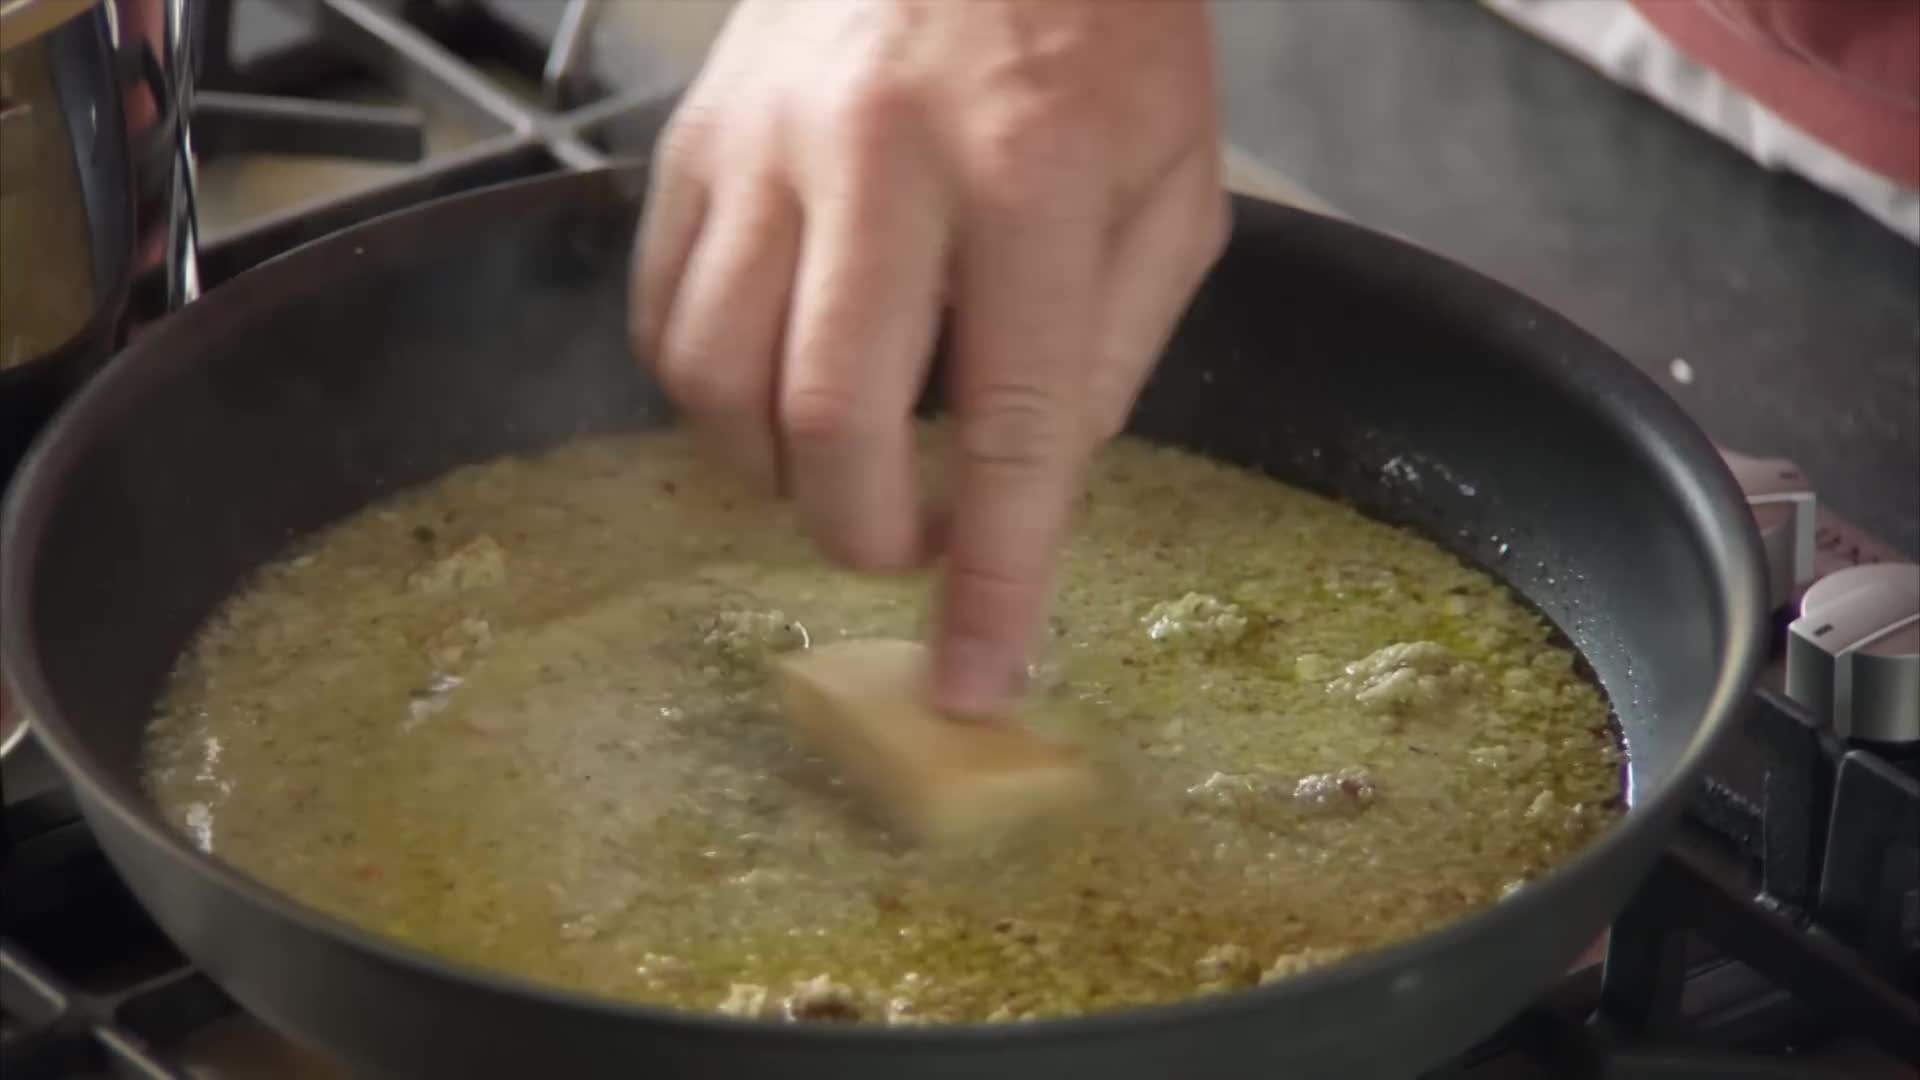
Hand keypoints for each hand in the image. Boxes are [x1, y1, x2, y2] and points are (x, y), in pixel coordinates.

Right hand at [631, 0, 1227, 716]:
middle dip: (861, 532)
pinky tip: (768, 389)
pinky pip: (660, 310)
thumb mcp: (1175, 184)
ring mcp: (766, 142)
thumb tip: (1035, 489)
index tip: (979, 681)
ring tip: (836, 465)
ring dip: (772, 472)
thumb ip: (1114, 348)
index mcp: (1034, 174)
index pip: (1012, 426)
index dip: (995, 578)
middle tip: (905, 547)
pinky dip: (705, 393)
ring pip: (714, 374)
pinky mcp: (693, 138)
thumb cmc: (1097, 31)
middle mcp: (881, 158)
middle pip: (827, 415)